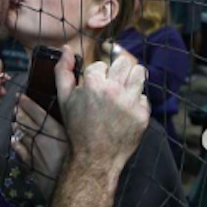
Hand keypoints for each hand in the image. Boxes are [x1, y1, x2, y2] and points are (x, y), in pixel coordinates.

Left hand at [12, 95, 68, 200]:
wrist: (72, 184)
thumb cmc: (80, 161)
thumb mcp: (77, 139)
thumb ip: (69, 128)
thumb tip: (66, 118)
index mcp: (54, 130)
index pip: (37, 112)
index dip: (26, 103)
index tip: (19, 96)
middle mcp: (41, 138)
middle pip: (27, 122)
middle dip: (20, 113)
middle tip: (14, 105)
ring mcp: (34, 151)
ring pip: (22, 135)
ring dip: (17, 126)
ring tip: (13, 120)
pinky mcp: (31, 163)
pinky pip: (21, 151)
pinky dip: (16, 144)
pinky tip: (13, 140)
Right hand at [56, 45, 148, 169]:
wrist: (94, 158)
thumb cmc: (77, 128)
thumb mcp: (64, 99)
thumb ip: (62, 71)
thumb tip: (66, 49)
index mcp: (93, 84)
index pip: (101, 64)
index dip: (98, 74)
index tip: (96, 87)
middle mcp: (114, 90)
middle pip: (124, 62)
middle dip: (118, 70)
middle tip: (114, 83)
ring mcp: (130, 102)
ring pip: (140, 72)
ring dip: (133, 78)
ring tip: (124, 89)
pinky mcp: (142, 115)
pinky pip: (144, 97)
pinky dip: (136, 102)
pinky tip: (126, 111)